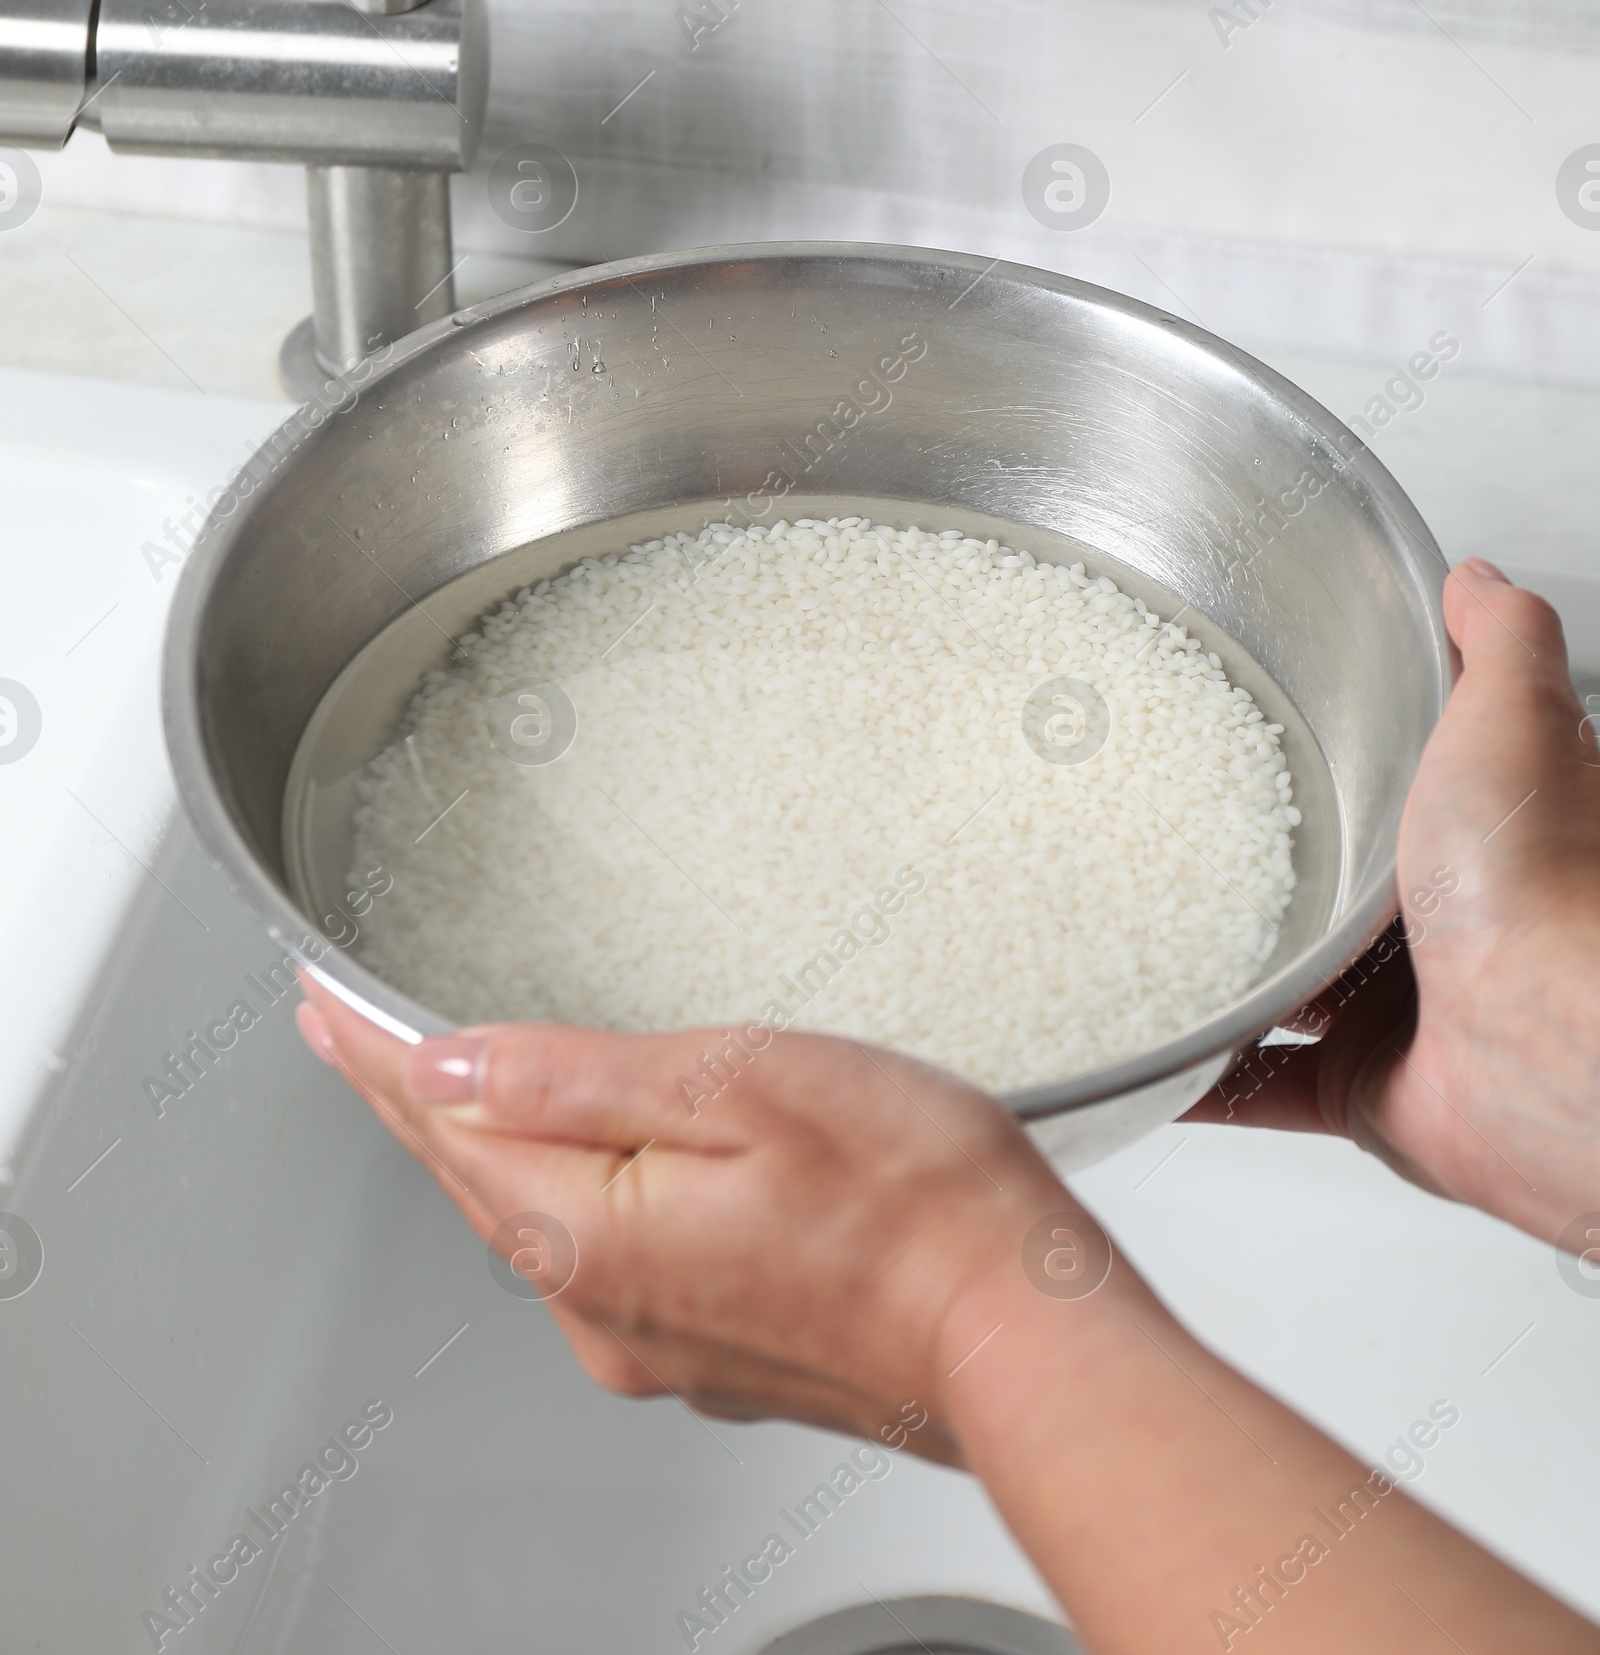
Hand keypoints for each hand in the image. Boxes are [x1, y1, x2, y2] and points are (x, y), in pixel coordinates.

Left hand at [294, 987, 1081, 1459]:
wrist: (1020, 1330)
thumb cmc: (916, 1202)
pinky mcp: (710, 1348)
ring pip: (532, 1219)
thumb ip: (574, 1076)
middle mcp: (606, 1310)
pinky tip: (569, 1157)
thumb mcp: (737, 1086)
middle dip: (408, 1096)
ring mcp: (656, 1341)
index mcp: (593, 1237)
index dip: (376, 1053)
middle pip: (473, 1179)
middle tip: (346, 1030)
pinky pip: (594, 1253)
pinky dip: (556, 1187)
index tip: (319, 1005)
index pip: (444, 1123)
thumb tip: (447, 1062)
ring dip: (477, 1142)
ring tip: (436, 1079)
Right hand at [1189, 559, 1599, 1240]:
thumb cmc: (1545, 881)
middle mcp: (1437, 919)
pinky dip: (1205, 1083)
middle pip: (1321, 884)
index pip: (1387, 780)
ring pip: (1284, 987)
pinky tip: (1153, 1051)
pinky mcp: (1364, 1088)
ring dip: (1217, 967)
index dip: (1322, 752)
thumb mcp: (1520, 716)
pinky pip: (1264, 1091)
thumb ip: (1501, 638)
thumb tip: (1479, 578)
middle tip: (1159, 826)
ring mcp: (1398, 1008)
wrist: (1557, 1045)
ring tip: (1127, 925)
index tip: (1240, 725)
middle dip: (1245, 866)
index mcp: (1469, 829)